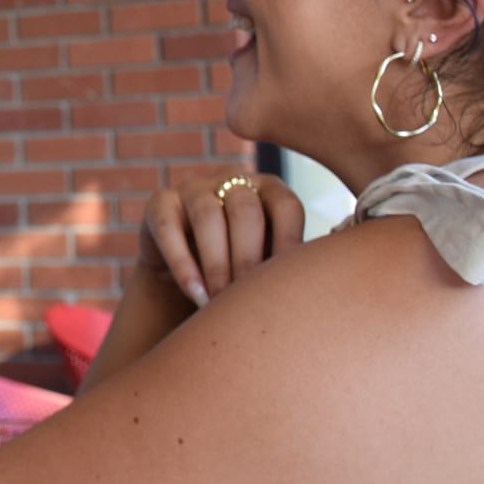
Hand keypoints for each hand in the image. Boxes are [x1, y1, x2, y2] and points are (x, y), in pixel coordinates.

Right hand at [137, 170, 305, 307]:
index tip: (288, 285)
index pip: (286, 207)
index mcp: (271, 190)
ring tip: (218, 303)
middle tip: (248, 302)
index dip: (288, 245)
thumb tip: (323, 286)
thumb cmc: (243, 275)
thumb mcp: (271, 266)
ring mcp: (195, 187)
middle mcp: (234, 180)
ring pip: (207, 216)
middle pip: (245, 210)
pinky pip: (168, 226)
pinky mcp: (160, 202)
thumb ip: (291, 266)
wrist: (190, 282)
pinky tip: (195, 293)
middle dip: (247, 260)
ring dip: (215, 264)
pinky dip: (183, 263)